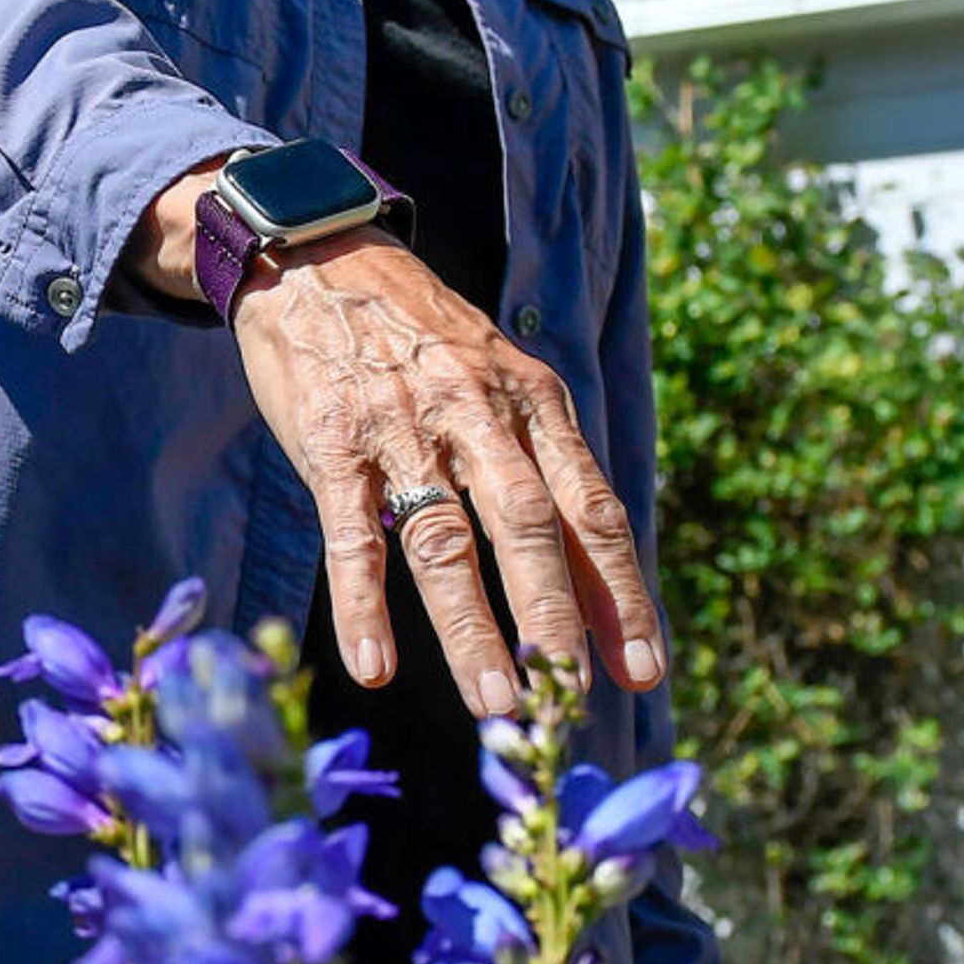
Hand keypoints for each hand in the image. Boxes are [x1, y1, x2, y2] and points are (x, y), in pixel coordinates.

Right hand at [132, 163, 662, 707]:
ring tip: (495, 702)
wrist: (321, 261)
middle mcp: (477, 414)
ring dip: (472, 628)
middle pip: (529, 527)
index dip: (619, 592)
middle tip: (571, 696)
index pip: (591, 508)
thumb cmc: (422, 341)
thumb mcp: (501, 380)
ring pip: (445, 541)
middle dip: (556, 616)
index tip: (642, 667)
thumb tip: (596, 576)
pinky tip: (376, 667)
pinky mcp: (332, 444)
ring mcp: (402, 429)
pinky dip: (363, 606)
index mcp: (533, 402)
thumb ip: (542, 464)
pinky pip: (353, 534)